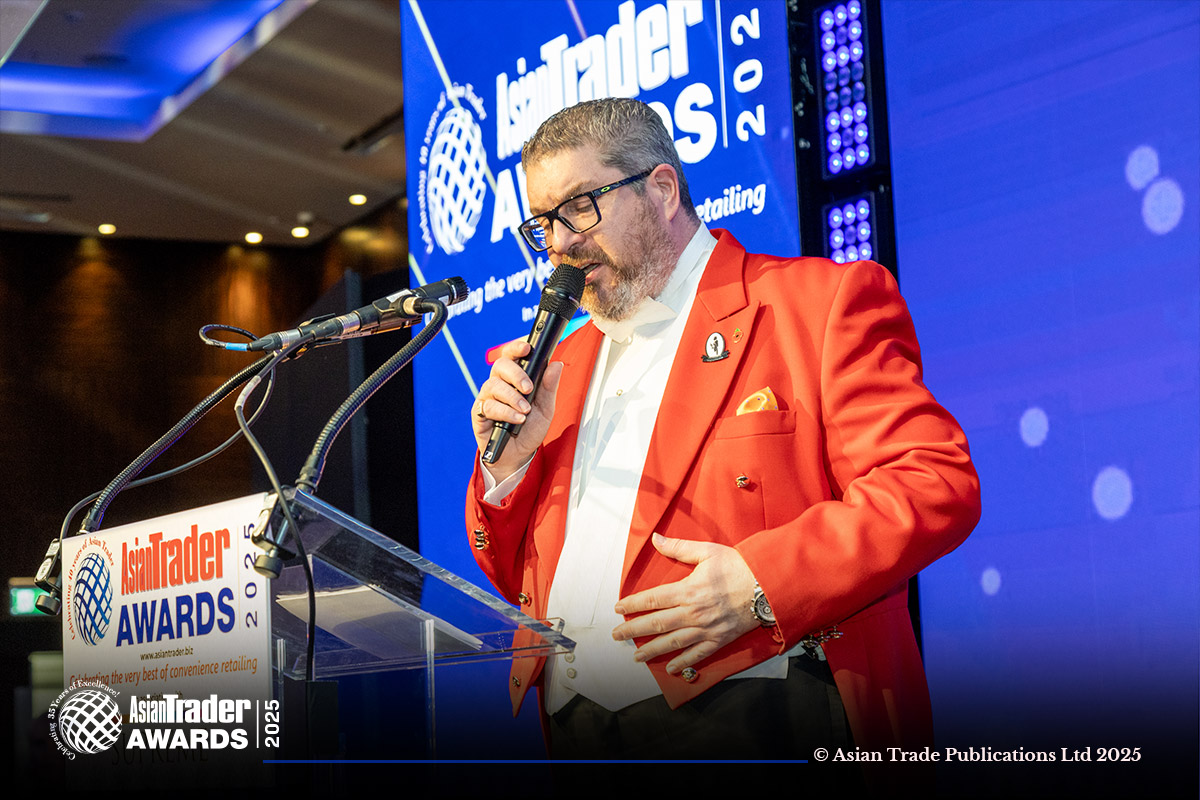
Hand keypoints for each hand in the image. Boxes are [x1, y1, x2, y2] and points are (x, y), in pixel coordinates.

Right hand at [471, 338, 563, 481]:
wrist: (518, 455)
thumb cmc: (530, 429)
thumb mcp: (545, 409)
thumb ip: (549, 387)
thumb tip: (557, 364)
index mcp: (514, 379)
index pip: (512, 356)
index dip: (516, 348)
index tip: (527, 348)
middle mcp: (499, 384)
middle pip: (500, 365)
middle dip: (516, 374)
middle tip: (528, 388)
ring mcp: (487, 397)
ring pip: (493, 385)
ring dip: (512, 397)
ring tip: (525, 411)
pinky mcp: (479, 413)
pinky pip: (489, 406)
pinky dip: (505, 412)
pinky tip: (517, 420)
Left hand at [612, 533, 759, 674]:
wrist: (767, 585)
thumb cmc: (738, 566)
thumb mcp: (707, 551)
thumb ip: (679, 547)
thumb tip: (656, 538)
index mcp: (688, 590)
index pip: (652, 599)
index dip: (633, 605)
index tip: (619, 609)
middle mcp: (693, 613)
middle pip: (656, 624)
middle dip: (633, 631)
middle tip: (617, 636)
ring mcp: (705, 629)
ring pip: (672, 643)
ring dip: (651, 650)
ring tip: (635, 656)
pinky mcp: (719, 640)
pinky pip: (696, 655)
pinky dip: (681, 663)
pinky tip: (669, 668)